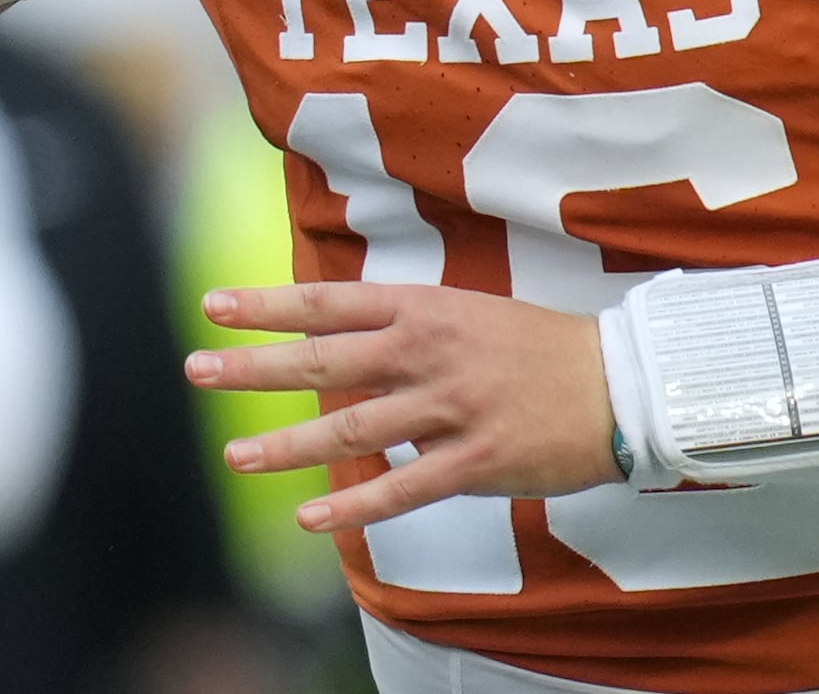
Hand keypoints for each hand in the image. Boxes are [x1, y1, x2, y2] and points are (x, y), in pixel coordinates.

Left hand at [186, 282, 619, 532]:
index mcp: (428, 308)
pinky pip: (401, 488)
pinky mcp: (475, 460)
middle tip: (196, 369)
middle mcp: (431, 352)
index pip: (331, 302)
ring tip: (236, 456)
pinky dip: (352, 503)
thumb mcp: (471, 314)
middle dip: (254, 366)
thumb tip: (341, 341)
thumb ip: (407, 325)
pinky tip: (309, 516)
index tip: (214, 305)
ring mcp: (451, 407)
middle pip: (326, 359)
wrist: (621, 385)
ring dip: (288, 445)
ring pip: (352, 428)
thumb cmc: (541, 349)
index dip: (269, 305)